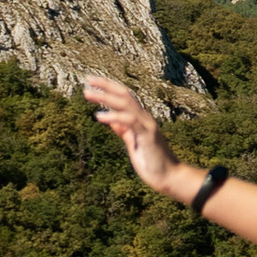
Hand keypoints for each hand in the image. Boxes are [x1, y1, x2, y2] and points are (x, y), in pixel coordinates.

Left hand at [84, 74, 191, 197]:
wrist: (169, 177)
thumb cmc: (152, 161)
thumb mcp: (134, 144)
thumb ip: (124, 132)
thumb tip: (112, 121)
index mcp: (140, 119)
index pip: (125, 97)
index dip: (109, 88)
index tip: (92, 82)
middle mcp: (144, 118)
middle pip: (125, 95)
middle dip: (106, 85)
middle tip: (87, 80)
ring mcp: (147, 126)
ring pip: (126, 104)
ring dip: (105, 97)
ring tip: (87, 94)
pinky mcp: (147, 136)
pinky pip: (129, 121)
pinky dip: (113, 116)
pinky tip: (99, 116)